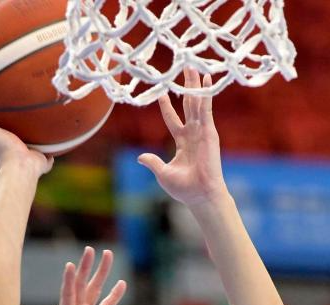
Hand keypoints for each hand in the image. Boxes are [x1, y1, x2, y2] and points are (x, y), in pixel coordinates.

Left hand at [37, 247, 126, 304]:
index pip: (68, 295)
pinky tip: (122, 283)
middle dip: (86, 267)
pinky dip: (114, 296)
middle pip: (82, 285)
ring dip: (101, 273)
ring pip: (95, 290)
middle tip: (90, 249)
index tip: (71, 264)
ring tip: (108, 254)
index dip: (69, 280)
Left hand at [137, 69, 227, 206]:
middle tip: (184, 69)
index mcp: (182, 143)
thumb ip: (153, 162)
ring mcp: (202, 131)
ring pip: (197, 102)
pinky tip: (205, 79)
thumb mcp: (163, 173)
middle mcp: (193, 134)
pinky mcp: (209, 131)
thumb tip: (140, 157)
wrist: (200, 194)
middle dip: (185, 87)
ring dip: (195, 84)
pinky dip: (205, 94)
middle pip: (188, 105)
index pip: (173, 120)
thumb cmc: (184, 188)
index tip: (161, 94)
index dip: (167, 107)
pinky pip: (206, 108)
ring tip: (193, 66)